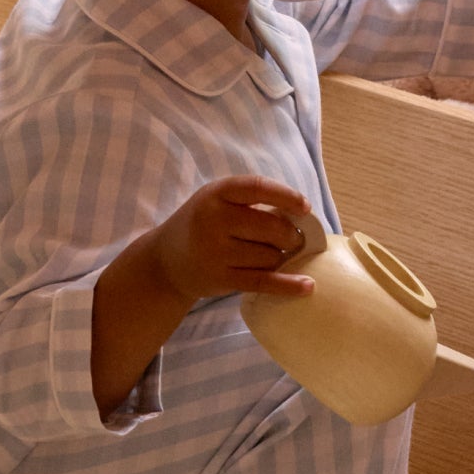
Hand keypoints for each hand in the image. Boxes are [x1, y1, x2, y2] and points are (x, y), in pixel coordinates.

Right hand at [150, 176, 315, 304]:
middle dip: (290, 235)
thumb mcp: (216, 202)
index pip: (258, 187)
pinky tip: (307, 286)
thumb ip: (250, 203)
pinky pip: (263, 281)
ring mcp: (216, 251)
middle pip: (271, 227)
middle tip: (292, 239)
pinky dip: (288, 284)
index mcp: (216, 193)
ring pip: (270, 255)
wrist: (165, 262)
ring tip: (270, 255)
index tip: (305, 208)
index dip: (286, 196)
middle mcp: (214, 220)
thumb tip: (300, 217)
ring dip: (279, 257)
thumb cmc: (202, 225)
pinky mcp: (220, 278)